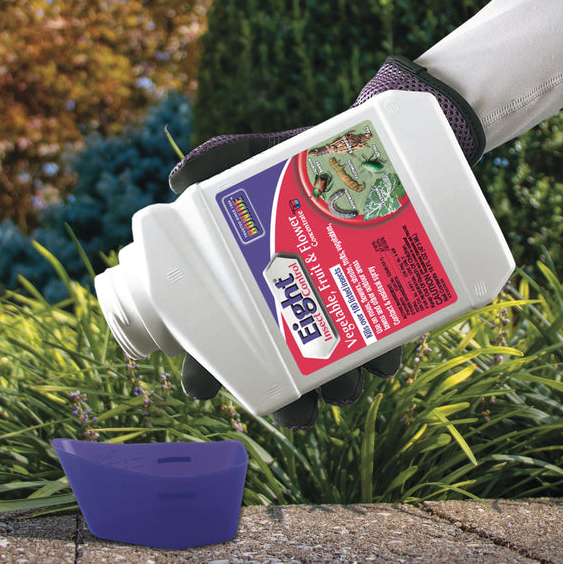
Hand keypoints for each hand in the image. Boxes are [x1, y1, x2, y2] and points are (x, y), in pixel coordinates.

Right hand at [170, 56, 482, 427]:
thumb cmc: (302, 162)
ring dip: (337, 389)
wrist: (370, 151)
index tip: (202, 388)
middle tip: (297, 412)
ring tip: (342, 384)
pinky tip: (384, 359)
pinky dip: (384, 360)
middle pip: (281, 371)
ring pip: (334, 370)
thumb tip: (177, 178)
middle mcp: (292, 304)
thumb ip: (219, 159)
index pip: (219, 342)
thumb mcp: (260, 154)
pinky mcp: (382, 304)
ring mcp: (338, 309)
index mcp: (253, 285)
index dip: (207, 373)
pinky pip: (384, 347)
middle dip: (289, 403)